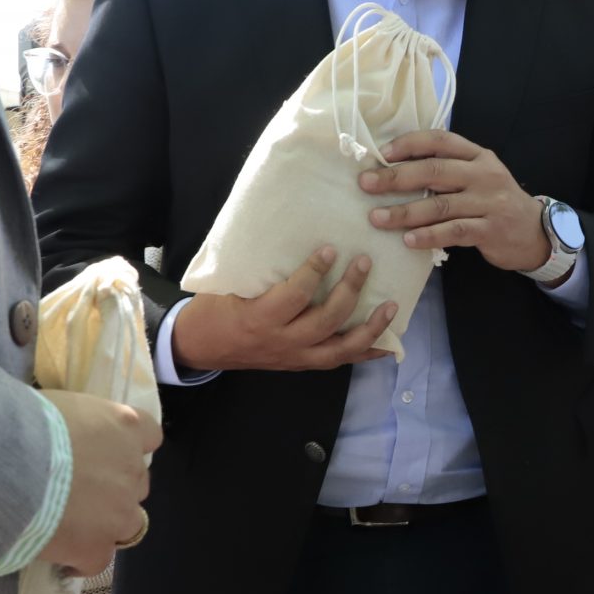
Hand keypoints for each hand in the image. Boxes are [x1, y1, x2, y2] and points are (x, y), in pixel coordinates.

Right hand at [39, 389, 160, 572]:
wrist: (1, 464)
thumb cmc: (22, 421)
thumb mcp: (58, 406)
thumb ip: (76, 422)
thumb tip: (66, 431)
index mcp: (124, 426)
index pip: (149, 435)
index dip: (128, 446)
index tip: (105, 452)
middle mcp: (131, 469)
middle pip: (137, 481)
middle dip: (115, 486)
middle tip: (80, 489)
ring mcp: (119, 512)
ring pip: (130, 524)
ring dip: (108, 524)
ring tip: (74, 526)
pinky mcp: (96, 548)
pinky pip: (98, 560)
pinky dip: (83, 560)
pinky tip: (62, 558)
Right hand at [170, 247, 398, 373]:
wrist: (202, 346)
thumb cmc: (215, 307)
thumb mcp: (229, 283)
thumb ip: (261, 267)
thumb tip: (290, 229)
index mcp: (260, 317)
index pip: (296, 295)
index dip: (315, 271)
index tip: (330, 249)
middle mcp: (282, 341)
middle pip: (326, 320)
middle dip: (350, 291)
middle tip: (363, 263)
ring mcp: (296, 356)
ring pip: (341, 348)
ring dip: (370, 327)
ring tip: (391, 306)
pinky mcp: (303, 364)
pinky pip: (341, 361)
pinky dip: (366, 352)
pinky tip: (389, 343)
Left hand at [362, 129, 548, 272]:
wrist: (534, 232)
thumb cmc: (495, 202)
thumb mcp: (478, 177)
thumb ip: (448, 169)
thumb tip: (396, 168)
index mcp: (478, 156)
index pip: (441, 140)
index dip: (410, 144)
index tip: (382, 153)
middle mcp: (484, 175)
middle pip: (435, 171)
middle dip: (396, 178)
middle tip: (366, 184)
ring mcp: (489, 202)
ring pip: (440, 205)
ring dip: (404, 212)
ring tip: (377, 218)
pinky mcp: (490, 230)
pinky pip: (454, 232)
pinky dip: (429, 236)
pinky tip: (408, 240)